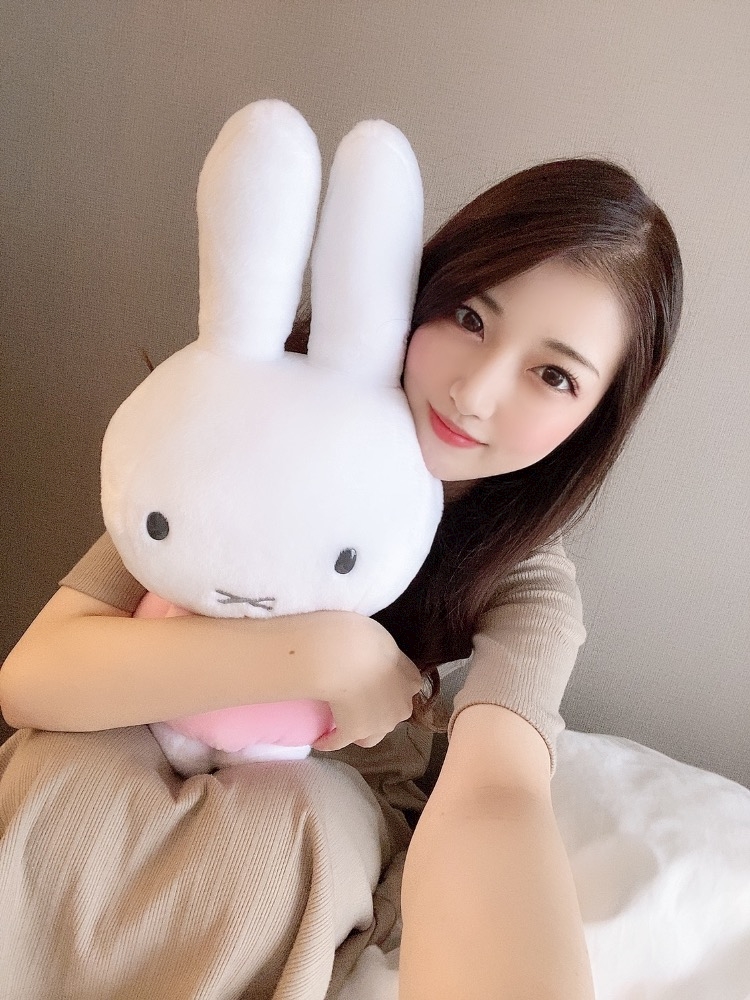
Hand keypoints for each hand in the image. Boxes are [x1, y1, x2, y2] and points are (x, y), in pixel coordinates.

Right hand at [307, 612, 422, 751]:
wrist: (346, 656)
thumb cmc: (366, 640)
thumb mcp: (385, 639)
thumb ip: (387, 653)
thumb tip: (376, 653)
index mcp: (411, 681)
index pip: (407, 689)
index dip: (392, 688)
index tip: (378, 683)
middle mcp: (400, 708)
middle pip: (391, 716)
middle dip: (379, 713)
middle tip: (358, 701)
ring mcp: (377, 724)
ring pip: (370, 736)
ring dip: (360, 733)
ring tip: (342, 725)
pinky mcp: (351, 732)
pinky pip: (339, 741)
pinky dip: (329, 741)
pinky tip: (319, 741)